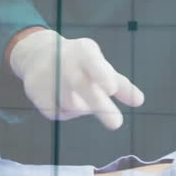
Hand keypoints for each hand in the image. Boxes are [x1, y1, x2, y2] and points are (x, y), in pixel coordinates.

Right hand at [7, 29, 144, 129]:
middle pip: (81, 86)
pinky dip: (67, 110)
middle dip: (99, 104)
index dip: (101, 75)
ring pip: (72, 106)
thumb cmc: (78, 61)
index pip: (93, 62)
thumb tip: (139, 101)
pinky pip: (60, 112)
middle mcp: (64, 63)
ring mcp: (48, 78)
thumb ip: (119, 83)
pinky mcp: (36, 95)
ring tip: (78, 94)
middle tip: (116, 123)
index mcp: (84, 52)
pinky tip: (62, 96)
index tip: (111, 88)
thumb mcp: (99, 65)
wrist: (38, 54)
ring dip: (83, 107)